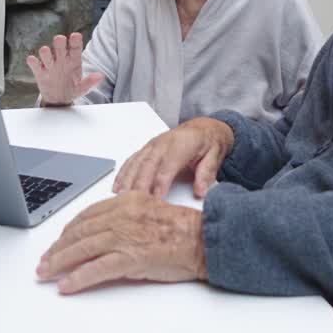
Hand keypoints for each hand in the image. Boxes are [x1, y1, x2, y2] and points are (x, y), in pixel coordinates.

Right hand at [26, 33, 104, 105]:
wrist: (58, 99)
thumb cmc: (72, 88)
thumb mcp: (82, 88)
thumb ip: (90, 82)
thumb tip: (100, 76)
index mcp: (73, 60)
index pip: (75, 47)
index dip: (75, 41)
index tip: (76, 35)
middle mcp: (61, 59)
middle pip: (59, 45)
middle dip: (59, 42)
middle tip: (60, 40)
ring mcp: (49, 64)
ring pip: (45, 52)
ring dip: (45, 52)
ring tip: (48, 55)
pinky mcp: (39, 71)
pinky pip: (34, 64)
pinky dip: (33, 62)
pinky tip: (33, 61)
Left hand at [36, 192, 204, 293]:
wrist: (202, 239)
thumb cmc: (181, 229)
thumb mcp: (148, 210)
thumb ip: (124, 216)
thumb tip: (102, 231)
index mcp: (125, 201)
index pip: (86, 215)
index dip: (68, 230)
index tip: (58, 241)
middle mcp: (121, 216)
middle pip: (79, 232)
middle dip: (57, 248)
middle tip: (44, 260)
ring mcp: (124, 236)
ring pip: (81, 249)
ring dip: (59, 263)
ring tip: (46, 273)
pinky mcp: (129, 258)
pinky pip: (95, 269)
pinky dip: (77, 278)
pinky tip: (66, 286)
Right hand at [113, 117, 234, 198]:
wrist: (203, 128)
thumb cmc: (208, 142)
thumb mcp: (215, 156)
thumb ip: (207, 173)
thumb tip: (200, 191)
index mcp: (182, 143)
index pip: (168, 165)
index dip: (160, 183)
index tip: (156, 199)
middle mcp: (164, 142)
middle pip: (148, 165)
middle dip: (139, 185)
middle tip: (134, 203)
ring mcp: (153, 145)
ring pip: (136, 163)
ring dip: (127, 180)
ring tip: (121, 198)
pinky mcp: (147, 148)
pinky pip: (132, 160)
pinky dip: (123, 174)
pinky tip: (117, 186)